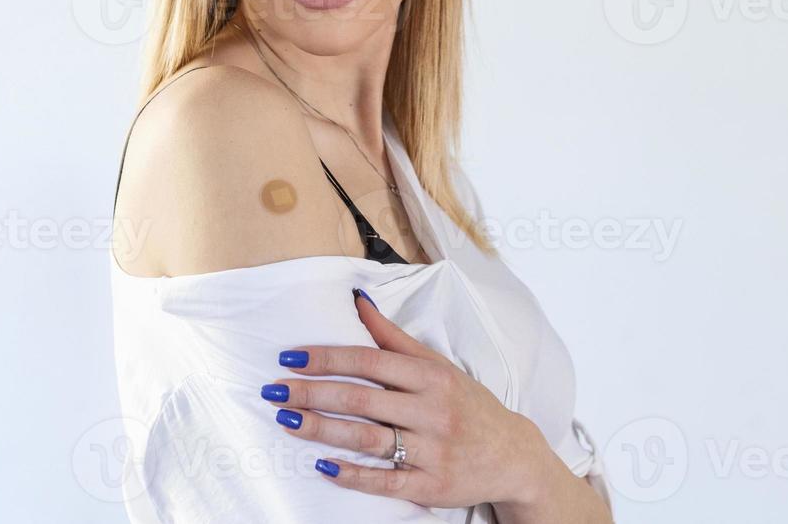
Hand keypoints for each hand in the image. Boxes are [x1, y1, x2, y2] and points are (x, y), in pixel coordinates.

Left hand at [260, 287, 552, 508]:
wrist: (514, 456)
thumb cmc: (469, 405)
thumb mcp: (439, 366)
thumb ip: (394, 337)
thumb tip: (357, 301)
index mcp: (432, 377)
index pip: (371, 361)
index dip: (328, 358)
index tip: (291, 357)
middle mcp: (432, 411)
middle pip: (362, 399)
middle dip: (312, 393)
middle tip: (274, 391)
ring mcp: (432, 451)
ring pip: (368, 439)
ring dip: (322, 430)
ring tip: (286, 422)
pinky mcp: (431, 486)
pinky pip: (385, 481)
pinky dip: (352, 475)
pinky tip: (323, 466)